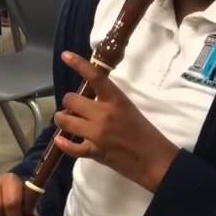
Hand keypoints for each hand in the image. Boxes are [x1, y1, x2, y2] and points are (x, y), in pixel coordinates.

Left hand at [51, 52, 178, 191]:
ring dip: (63, 120)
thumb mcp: (129, 109)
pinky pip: (71, 147)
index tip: (65, 56)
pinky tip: (61, 141)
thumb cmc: (145, 133)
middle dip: (68, 103)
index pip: (94, 77)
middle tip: (73, 109)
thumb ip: (109, 102)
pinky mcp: (95, 152)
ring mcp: (98, 133)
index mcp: (116, 100)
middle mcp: (104, 114)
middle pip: (71, 100)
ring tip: (67, 122)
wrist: (154, 159)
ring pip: (65, 121)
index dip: (78, 64)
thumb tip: (88, 100)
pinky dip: (63, 144)